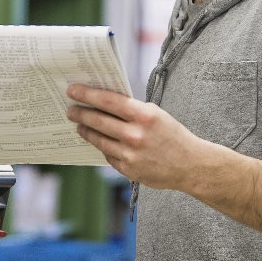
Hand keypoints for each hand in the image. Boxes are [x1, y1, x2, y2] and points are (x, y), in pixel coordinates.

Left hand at [66, 83, 223, 191]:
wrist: (191, 165)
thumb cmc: (173, 136)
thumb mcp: (156, 115)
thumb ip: (132, 110)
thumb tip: (104, 103)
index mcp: (145, 116)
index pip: (108, 101)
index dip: (87, 95)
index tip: (73, 90)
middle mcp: (136, 135)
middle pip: (98, 121)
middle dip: (81, 114)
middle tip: (70, 110)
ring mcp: (131, 155)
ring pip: (99, 140)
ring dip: (86, 131)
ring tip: (79, 126)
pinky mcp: (128, 170)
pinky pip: (108, 155)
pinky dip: (103, 147)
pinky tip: (99, 141)